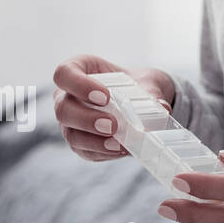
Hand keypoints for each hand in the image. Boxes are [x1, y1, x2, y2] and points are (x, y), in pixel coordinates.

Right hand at [53, 54, 174, 161]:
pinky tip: (121, 150)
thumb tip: (160, 107)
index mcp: (78, 70)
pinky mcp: (80, 142)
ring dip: (95, 141)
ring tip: (119, 144)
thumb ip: (151, 91)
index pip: (63, 74)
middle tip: (113, 125)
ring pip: (70, 134)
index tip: (105, 96)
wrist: (142, 101)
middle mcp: (67, 96)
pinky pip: (84, 151)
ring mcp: (70, 121)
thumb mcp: (146, 81)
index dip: (79, 85)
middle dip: (87, 119)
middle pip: (62, 109)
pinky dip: (103, 152)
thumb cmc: (137, 84)